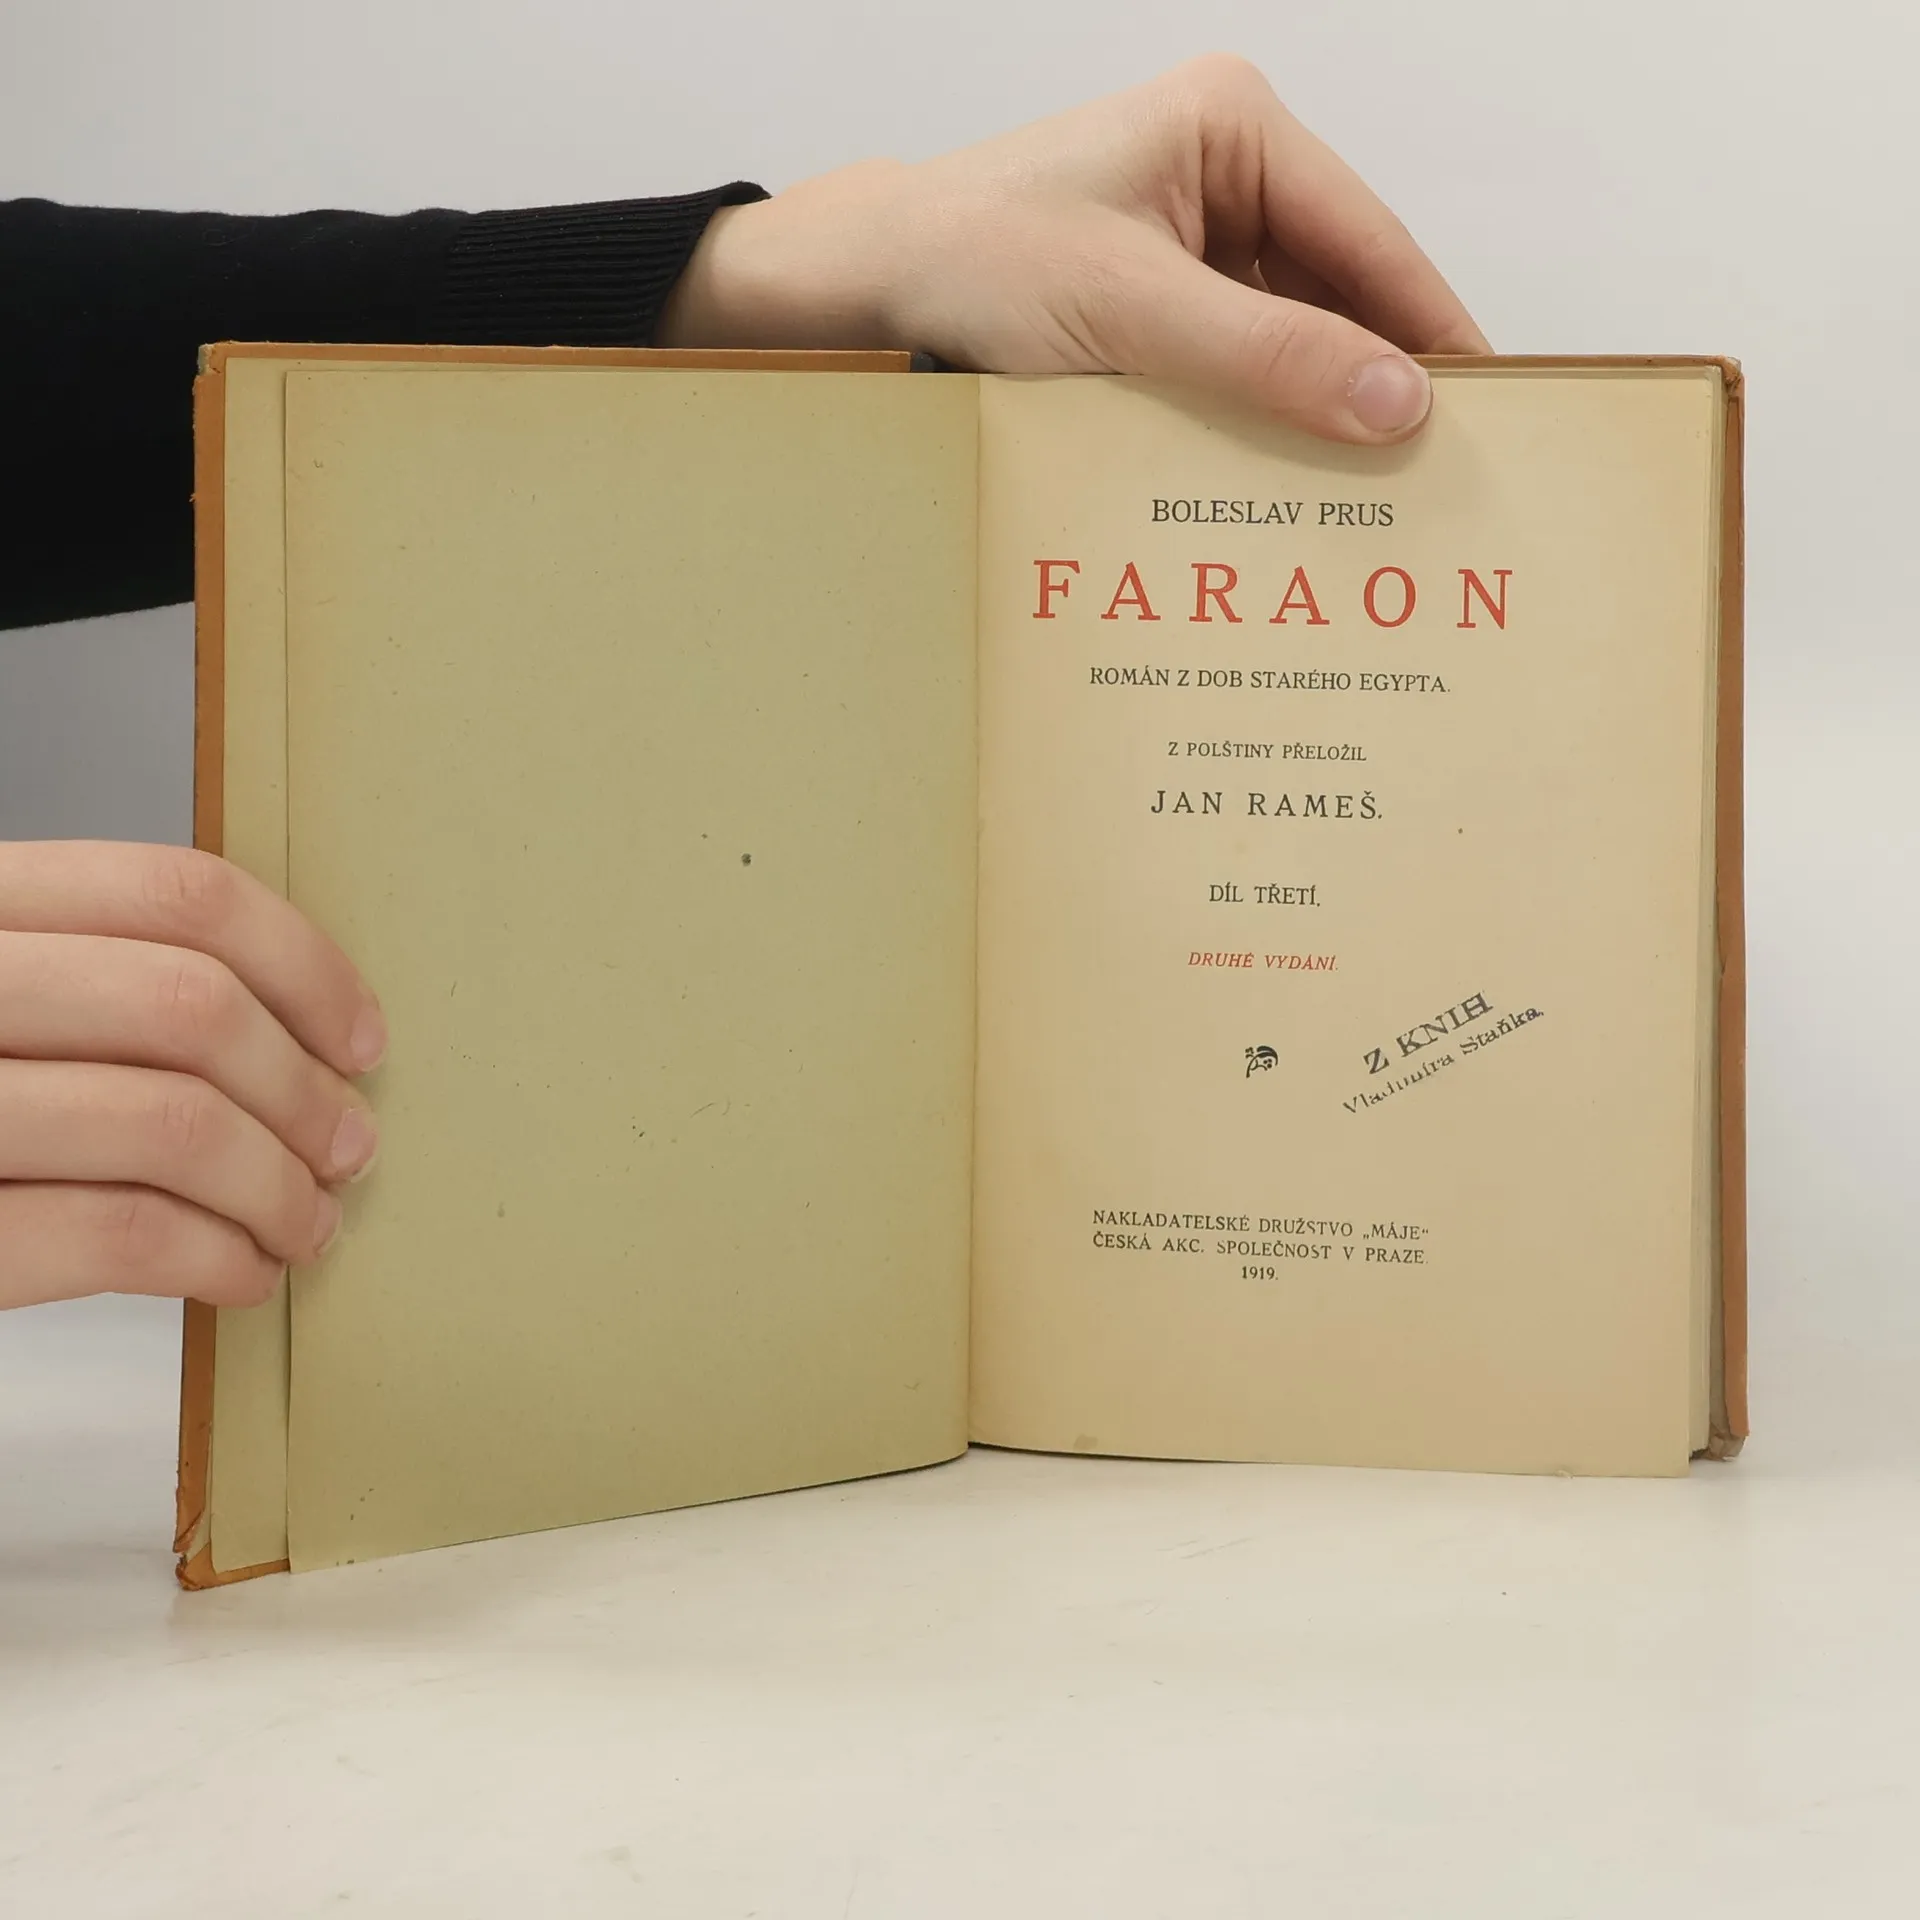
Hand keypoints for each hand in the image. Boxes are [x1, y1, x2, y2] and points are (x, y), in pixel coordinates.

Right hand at [0, 842, 383, 1309]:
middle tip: (348, 1149)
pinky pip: (122, 1233)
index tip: (360, 1038)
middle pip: (189, 1008)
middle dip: (302, 1092)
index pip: (175, 894)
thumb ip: (103, 988)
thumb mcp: (8, 1002)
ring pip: (173, 1123)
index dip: (303, 967)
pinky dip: (217, 1257)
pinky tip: (240, 1272)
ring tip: (306, 1224)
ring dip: (278, 1188)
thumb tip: (299, 1034)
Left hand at [660, 54, 1489, 443]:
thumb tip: (1397, 403)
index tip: (1488, 413)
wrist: (865, 287)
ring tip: (1372, 501)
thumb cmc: (975, 260)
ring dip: (1317, 415)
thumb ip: (1265, 355)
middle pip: (1339, 292)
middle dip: (1377, 382)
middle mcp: (1228, 176)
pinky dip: (1259, 422)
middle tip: (1438, 480)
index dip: (1429, 332)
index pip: (1368, 241)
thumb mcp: (1128, 309)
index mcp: (1235, 130)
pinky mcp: (1161, 305)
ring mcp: (1195, 242)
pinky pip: (1238, 366)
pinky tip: (1284, 486)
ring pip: (1291, 339)